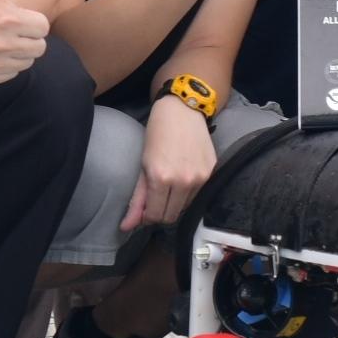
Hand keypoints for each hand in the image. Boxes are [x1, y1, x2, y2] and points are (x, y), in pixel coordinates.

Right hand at [0, 0, 49, 83]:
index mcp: (8, 19)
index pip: (43, 28)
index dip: (34, 19)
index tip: (20, 14)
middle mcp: (0, 44)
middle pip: (39, 48)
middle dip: (30, 36)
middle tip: (14, 27)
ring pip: (26, 62)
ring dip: (19, 51)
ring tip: (3, 37)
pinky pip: (10, 74)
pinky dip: (6, 64)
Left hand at [122, 94, 217, 231]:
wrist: (183, 110)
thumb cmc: (157, 134)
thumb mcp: (143, 165)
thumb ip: (136, 200)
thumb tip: (126, 227)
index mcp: (161, 178)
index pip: (155, 216)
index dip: (147, 216)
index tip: (145, 207)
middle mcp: (183, 181)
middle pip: (171, 216)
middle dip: (161, 212)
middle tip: (156, 197)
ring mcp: (200, 177)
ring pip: (185, 207)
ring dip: (176, 202)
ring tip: (170, 183)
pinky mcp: (212, 172)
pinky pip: (198, 194)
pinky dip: (188, 191)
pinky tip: (183, 175)